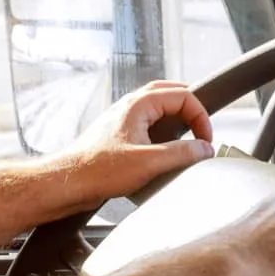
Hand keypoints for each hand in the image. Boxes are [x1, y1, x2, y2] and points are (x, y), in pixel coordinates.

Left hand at [56, 81, 214, 206]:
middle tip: (203, 128)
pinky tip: (168, 149)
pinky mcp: (121, 135)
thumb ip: (181, 153)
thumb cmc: (98, 170)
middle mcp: (130, 106)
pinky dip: (165, 130)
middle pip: (170, 93)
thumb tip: (204, 149)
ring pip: (159, 107)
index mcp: (138, 105)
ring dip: (178, 117)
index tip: (206, 140)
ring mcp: (125, 119)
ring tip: (190, 135)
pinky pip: (149, 123)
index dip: (200, 116)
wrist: (69, 183)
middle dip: (192, 109)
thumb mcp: (149, 162)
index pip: (182, 96)